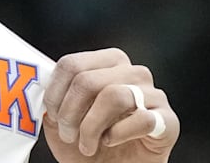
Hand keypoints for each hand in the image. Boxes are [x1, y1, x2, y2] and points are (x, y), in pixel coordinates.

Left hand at [43, 48, 178, 161]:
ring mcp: (154, 95)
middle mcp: (133, 72)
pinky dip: (118, 134)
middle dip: (69, 112)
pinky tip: (109, 142)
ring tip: (86, 145)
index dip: (54, 92)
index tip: (51, 114)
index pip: (71, 63)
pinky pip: (142, 119)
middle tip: (67, 134)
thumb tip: (40, 92)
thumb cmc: (90, 145)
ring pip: (114, 96)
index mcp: (107, 63)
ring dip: (91, 126)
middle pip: (88, 80)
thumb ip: (52, 103)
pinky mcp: (169, 121)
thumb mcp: (61, 123)